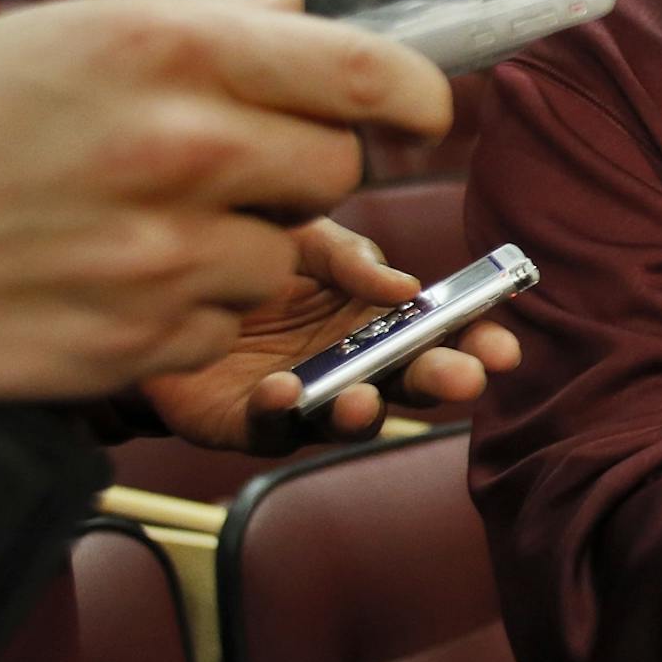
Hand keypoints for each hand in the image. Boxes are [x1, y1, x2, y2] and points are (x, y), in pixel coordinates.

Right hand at [0, 0, 450, 404]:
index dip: (416, 98)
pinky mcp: (138, 342)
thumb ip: (205, 29)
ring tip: (134, 223)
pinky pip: (221, 325)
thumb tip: (299, 12)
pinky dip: (184, 310)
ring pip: (285, 257)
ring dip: (238, 245)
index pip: (371, 74)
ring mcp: (164, 254)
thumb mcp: (62, 35)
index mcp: (169, 49)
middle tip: (225, 163)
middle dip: (302, 168)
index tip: (417, 112)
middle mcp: (181, 147)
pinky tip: (104, 278)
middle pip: (340, 170)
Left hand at [137, 217, 522, 452]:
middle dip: (442, 381)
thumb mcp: (304, 234)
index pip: (440, 330)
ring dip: (366, 413)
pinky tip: (282, 390)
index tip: (503, 348)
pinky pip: (271, 427)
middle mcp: (351, 360)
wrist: (158, 279)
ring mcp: (306, 396)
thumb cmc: (244, 253)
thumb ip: (352, 257)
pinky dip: (281, 414)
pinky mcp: (248, 423)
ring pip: (350, 416)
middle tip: (465, 379)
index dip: (476, 341)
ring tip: (366, 398)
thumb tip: (406, 288)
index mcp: (377, 314)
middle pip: (409, 379)